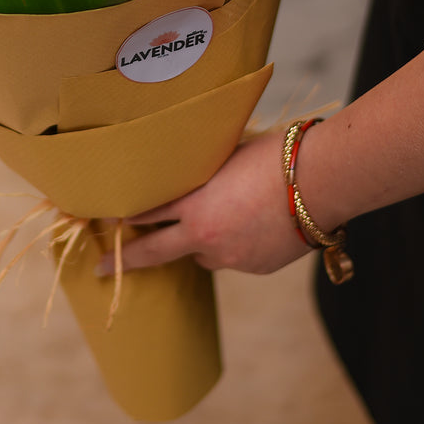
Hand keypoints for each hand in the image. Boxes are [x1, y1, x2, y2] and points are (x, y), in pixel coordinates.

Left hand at [98, 130, 309, 275]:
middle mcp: (206, 237)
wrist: (323, 180)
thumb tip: (191, 173)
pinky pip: (237, 258)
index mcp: (194, 204)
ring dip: (202, 243)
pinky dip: (238, 245)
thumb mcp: (227, 156)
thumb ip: (204, 173)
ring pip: (204, 255)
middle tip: (100, 267)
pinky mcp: (257, 267)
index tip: (108, 221)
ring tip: (225, 218)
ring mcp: (232, 257)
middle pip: (156, 252)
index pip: (148, 213)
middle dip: (124, 260)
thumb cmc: (276, 155)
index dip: (126, 217)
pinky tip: (258, 223)